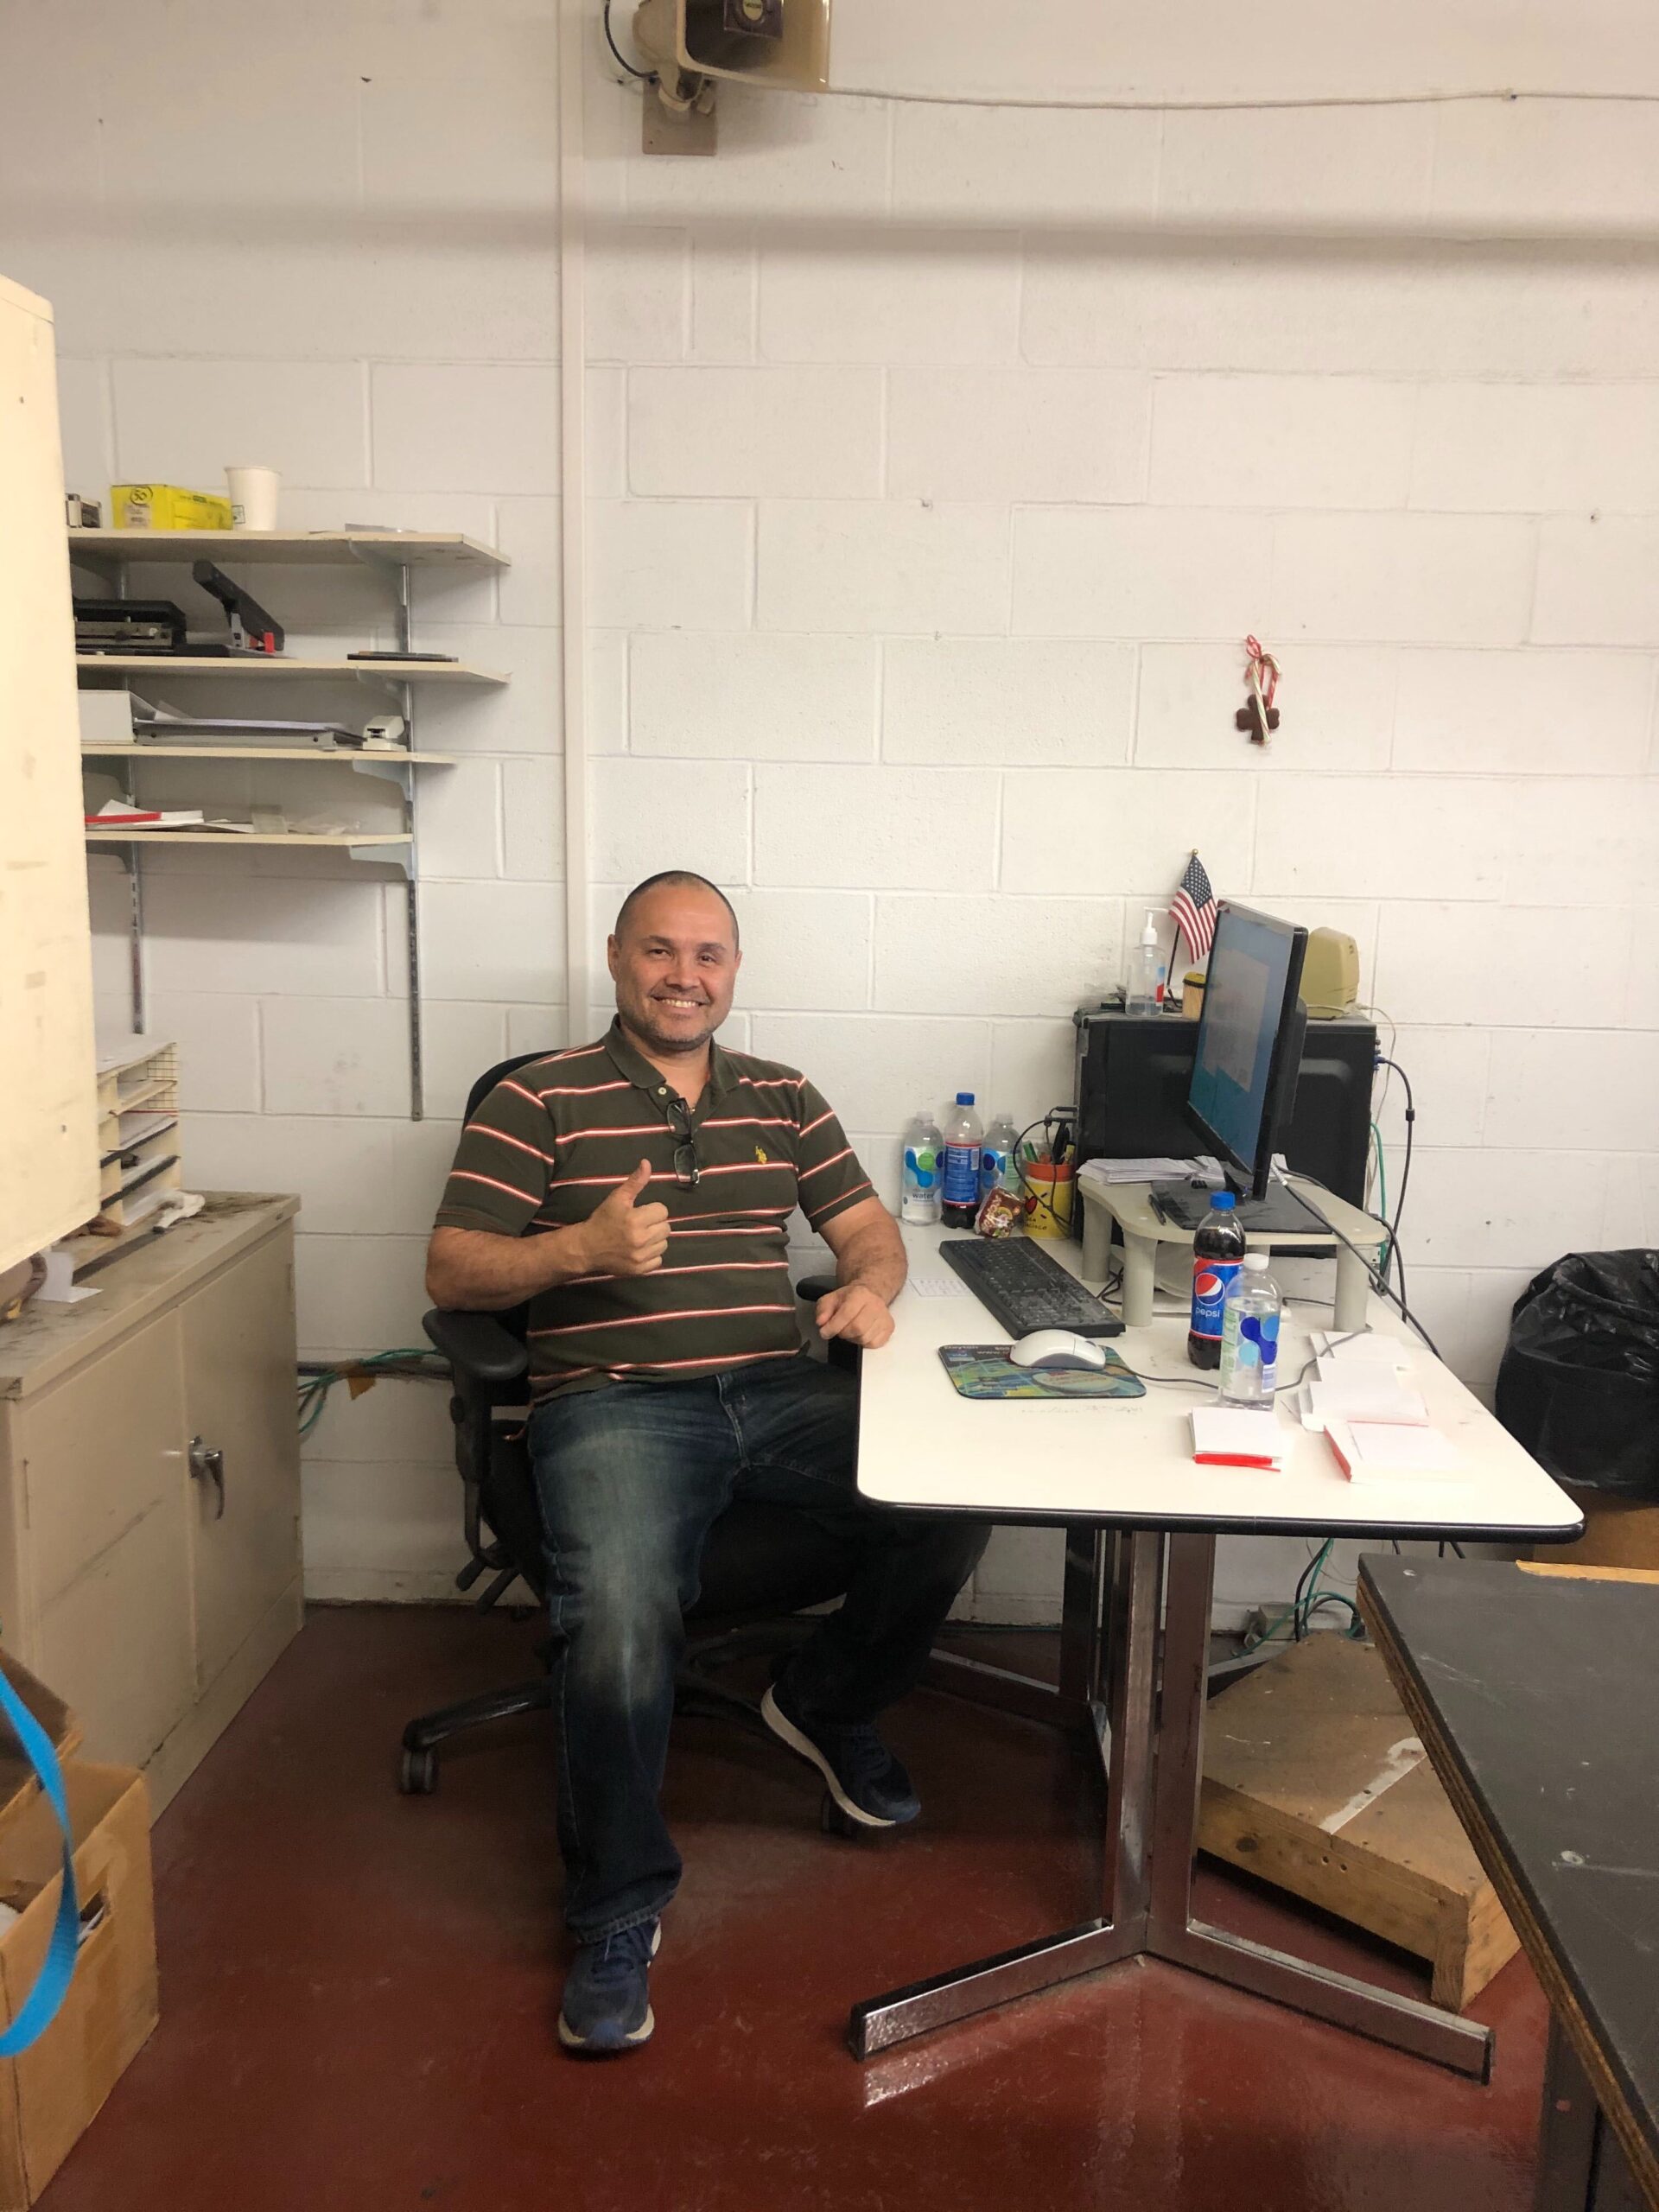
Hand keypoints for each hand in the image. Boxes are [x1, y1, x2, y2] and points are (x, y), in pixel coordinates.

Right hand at [575, 1159, 669, 1277]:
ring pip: (664, 1244)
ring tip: (640, 1237)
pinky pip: (659, 1260)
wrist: (587, 1247)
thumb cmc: (602, 1220)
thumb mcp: (617, 1198)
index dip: (652, 1210)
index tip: (640, 1213)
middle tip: (640, 1225)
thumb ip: (635, 1182)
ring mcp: (641, 1256)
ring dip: (655, 1239)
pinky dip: (652, 1255)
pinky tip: (640, 1250)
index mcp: (636, 1219)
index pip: (662, 1211)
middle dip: (655, 1224)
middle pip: (666, 1228)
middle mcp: (641, 1239)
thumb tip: (647, 1163)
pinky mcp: (640, 1270)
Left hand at [814, 1282, 893, 1349]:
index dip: (833, 1326)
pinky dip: (864, 1343)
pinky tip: (861, 1333)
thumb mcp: (831, 1299)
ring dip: (853, 1338)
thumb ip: (823, 1310)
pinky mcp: (889, 1328)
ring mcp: (884, 1317)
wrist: (869, 1295)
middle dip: (843, 1333)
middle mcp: (875, 1305)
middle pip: (858, 1328)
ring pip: (865, 1338)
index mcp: (860, 1294)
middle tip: (839, 1330)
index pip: (847, 1314)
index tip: (825, 1332)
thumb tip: (821, 1322)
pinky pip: (874, 1344)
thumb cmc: (849, 1299)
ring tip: (851, 1330)